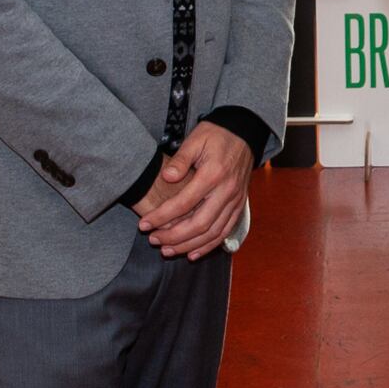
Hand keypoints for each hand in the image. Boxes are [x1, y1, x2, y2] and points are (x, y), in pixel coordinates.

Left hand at [136, 124, 253, 259]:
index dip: (162, 216)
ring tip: (167, 250)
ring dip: (188, 245)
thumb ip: (180, 159)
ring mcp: (235, 201)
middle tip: (153, 240)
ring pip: (212, 233)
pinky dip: (208, 246)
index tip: (144, 224)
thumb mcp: (195, 139)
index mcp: (213, 174)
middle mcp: (227, 191)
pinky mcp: (239, 206)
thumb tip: (166, 177)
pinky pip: (224, 232)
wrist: (244, 133)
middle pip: (199, 224)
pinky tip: (192, 254)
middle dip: (173, 236)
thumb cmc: (216, 135)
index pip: (183, 203)